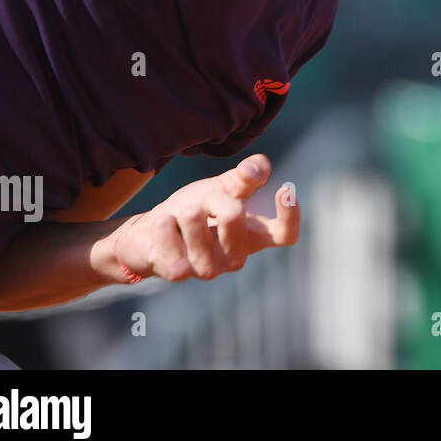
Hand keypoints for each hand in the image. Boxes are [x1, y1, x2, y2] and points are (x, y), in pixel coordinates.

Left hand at [109, 154, 298, 282]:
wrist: (150, 235)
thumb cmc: (195, 212)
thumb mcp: (222, 188)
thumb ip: (245, 176)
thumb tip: (257, 168)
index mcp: (253, 237)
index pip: (284, 234)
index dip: (290, 215)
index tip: (285, 189)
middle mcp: (235, 258)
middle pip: (234, 215)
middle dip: (212, 197)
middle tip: (202, 201)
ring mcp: (207, 269)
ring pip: (195, 218)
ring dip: (184, 209)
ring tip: (181, 219)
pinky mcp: (177, 272)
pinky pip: (167, 228)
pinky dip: (163, 221)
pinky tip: (165, 229)